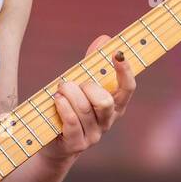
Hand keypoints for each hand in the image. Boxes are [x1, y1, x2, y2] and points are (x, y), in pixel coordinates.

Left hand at [40, 34, 135, 163]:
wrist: (53, 142)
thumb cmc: (70, 108)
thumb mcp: (81, 85)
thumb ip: (92, 64)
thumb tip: (104, 38)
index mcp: (114, 106)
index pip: (127, 89)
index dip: (125, 71)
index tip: (118, 53)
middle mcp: (107, 121)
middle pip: (105, 101)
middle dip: (87, 87)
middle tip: (71, 83)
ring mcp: (94, 135)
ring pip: (86, 110)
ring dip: (70, 94)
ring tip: (59, 90)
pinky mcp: (77, 143)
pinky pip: (73, 123)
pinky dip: (64, 107)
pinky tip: (56, 100)